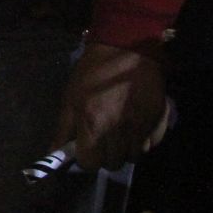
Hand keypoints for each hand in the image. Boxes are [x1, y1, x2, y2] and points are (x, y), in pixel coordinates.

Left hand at [53, 42, 168, 172]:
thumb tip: (54, 153)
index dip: (87, 158)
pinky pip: (152, 144)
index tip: (88, 149)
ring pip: (134, 156)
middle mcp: (118, 130)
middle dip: (107, 155)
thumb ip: (63, 129)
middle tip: (105, 140)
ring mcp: (141, 126)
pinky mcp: (159, 120)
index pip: (90, 163)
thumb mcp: (70, 99)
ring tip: (121, 132)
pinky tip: (137, 126)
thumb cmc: (92, 74)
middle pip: (113, 163)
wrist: (127, 49)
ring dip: (126, 149)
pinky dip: (144, 140)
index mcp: (93, 124)